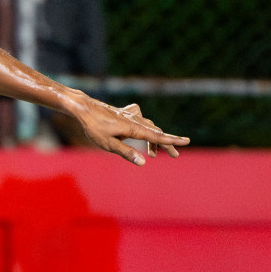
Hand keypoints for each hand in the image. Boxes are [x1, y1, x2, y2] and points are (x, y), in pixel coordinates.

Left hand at [72, 99, 188, 165]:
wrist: (83, 108)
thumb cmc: (93, 127)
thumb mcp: (108, 144)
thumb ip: (126, 153)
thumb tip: (143, 163)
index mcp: (133, 128)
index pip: (156, 137)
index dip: (171, 141)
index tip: (186, 142)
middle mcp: (135, 120)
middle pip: (155, 132)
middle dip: (166, 144)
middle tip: (174, 156)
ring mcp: (131, 115)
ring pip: (148, 127)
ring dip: (153, 139)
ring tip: (153, 154)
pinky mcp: (126, 112)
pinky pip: (140, 120)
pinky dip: (144, 128)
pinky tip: (139, 131)